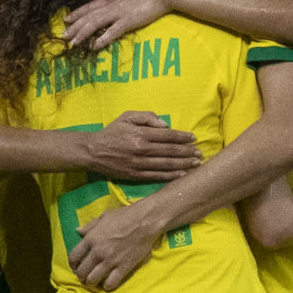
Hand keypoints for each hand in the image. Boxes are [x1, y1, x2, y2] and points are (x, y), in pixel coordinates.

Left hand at [62, 0, 172, 54]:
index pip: (90, 6)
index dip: (77, 13)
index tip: (66, 19)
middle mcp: (112, 5)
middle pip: (88, 17)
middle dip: (74, 27)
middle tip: (63, 36)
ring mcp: (119, 13)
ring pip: (95, 24)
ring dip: (82, 34)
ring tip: (73, 44)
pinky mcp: (129, 20)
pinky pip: (113, 31)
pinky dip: (102, 39)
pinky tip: (94, 46)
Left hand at [70, 197, 169, 290]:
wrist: (145, 221)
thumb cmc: (124, 216)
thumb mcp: (103, 217)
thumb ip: (89, 226)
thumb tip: (78, 231)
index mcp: (91, 239)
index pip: (74, 257)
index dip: (73, 264)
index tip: (76, 266)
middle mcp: (98, 252)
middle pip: (82, 271)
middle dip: (81, 276)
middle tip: (84, 276)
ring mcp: (110, 261)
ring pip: (93, 280)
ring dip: (91, 283)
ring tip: (94, 282)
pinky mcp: (123, 267)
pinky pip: (110, 283)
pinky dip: (107, 286)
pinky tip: (108, 283)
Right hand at [85, 111, 202, 181]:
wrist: (93, 151)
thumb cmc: (112, 132)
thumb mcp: (126, 117)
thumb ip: (146, 117)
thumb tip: (165, 125)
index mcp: (140, 134)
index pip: (167, 136)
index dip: (182, 137)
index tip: (193, 138)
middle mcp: (141, 149)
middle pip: (170, 151)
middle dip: (187, 152)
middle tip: (199, 153)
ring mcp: (139, 164)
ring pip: (166, 165)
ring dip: (183, 164)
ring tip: (196, 164)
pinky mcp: (135, 175)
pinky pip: (156, 176)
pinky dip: (170, 176)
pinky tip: (182, 175)